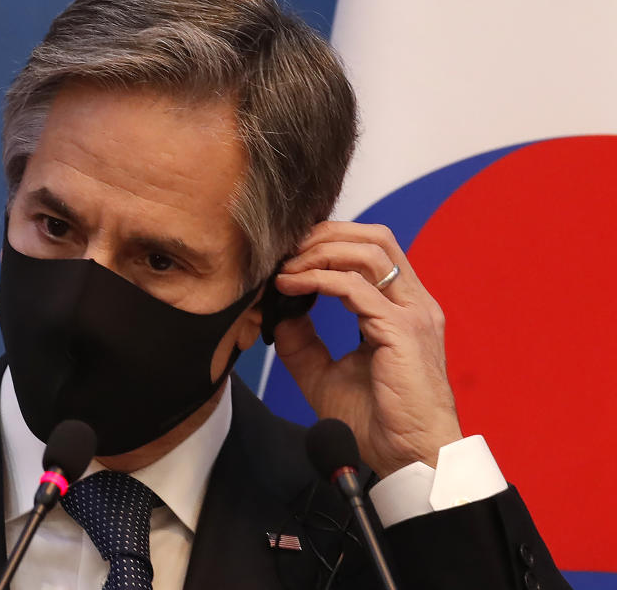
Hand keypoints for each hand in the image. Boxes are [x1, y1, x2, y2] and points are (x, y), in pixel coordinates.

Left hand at [274, 221, 461, 477]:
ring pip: (368, 252)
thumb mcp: (326, 374)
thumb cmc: (379, 422)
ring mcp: (412, 314)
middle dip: (326, 234)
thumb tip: (279, 312)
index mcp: (403, 309)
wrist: (411, 458)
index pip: (372, 251)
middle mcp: (413, 304)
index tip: (290, 255)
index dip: (330, 242)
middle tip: (286, 250)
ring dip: (319, 252)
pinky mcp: (402, 330)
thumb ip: (303, 342)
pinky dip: (318, 279)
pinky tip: (291, 287)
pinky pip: (355, 287)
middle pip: (375, 238)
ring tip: (286, 268)